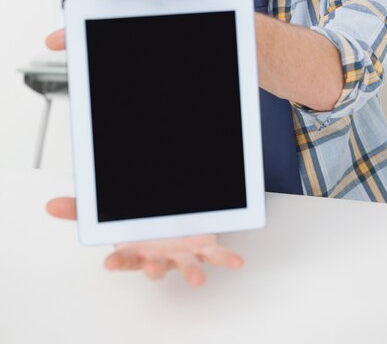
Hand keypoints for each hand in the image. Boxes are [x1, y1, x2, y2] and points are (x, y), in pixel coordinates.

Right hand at [47, 198, 243, 285]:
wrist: (172, 219)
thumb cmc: (143, 224)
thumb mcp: (112, 212)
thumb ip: (82, 209)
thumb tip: (51, 204)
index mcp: (136, 248)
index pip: (122, 258)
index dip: (117, 261)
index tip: (109, 263)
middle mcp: (159, 254)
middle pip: (154, 265)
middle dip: (154, 269)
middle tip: (153, 268)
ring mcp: (182, 253)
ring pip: (185, 266)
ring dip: (191, 273)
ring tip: (197, 279)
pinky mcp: (203, 247)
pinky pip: (216, 256)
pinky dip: (227, 260)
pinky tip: (237, 262)